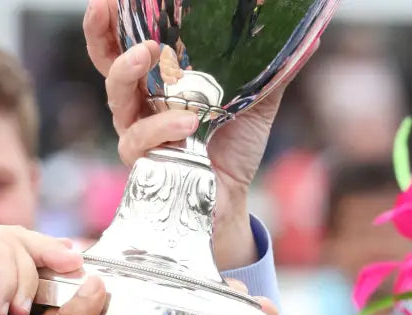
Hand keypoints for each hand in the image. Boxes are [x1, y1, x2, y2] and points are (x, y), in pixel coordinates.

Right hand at [0, 221, 82, 314]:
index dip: (52, 258)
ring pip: (16, 246)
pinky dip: (6, 280)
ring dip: (24, 283)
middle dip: (52, 256)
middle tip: (75, 268)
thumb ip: (27, 295)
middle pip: (23, 240)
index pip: (23, 252)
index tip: (77, 268)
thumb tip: (66, 279)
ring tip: (16, 314)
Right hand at [83, 0, 317, 269]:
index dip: (115, 20)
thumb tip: (310, 35)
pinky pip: (139, 140)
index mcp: (161, 80)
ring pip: (116, 97)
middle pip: (107, 63)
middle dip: (101, 33)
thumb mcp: (257, 99)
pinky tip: (187, 122)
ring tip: (147, 53)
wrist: (230, 198)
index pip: (128, 43)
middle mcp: (141, 104)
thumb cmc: (234, 149)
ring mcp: (137, 132)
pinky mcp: (142, 163)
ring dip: (127, 71)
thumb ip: (272, 67)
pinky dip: (161, 127)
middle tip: (107, 7)